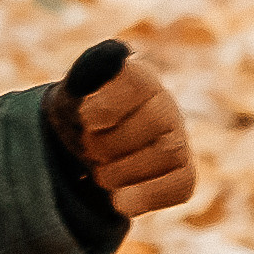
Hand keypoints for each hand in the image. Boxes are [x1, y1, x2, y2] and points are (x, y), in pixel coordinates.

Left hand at [46, 46, 195, 217]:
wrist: (83, 150)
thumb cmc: (78, 117)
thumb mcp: (71, 95)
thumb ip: (88, 73)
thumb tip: (117, 52)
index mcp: (138, 78)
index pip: (137, 84)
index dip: (107, 105)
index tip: (84, 118)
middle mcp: (165, 105)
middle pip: (153, 121)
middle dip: (107, 143)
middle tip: (87, 148)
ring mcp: (178, 139)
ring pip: (166, 154)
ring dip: (119, 171)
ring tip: (99, 171)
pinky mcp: (183, 173)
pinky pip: (179, 185)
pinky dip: (146, 196)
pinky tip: (118, 201)